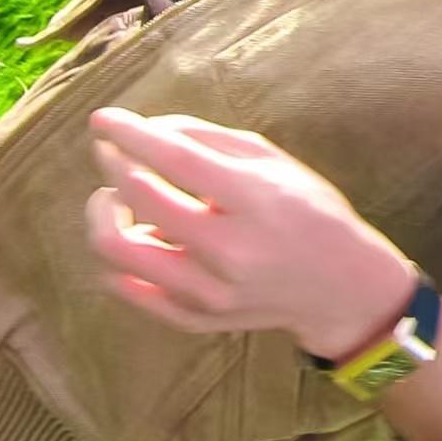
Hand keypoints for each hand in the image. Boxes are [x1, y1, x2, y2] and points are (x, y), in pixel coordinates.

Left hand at [84, 106, 416, 360]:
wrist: (339, 286)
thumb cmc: (307, 208)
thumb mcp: (271, 159)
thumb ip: (206, 139)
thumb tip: (144, 131)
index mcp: (255, 202)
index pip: (176, 160)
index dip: (131, 136)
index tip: (102, 119)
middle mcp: (229, 253)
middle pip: (139, 202)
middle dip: (113, 166)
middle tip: (112, 152)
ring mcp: (209, 294)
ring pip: (118, 252)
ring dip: (105, 214)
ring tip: (119, 198)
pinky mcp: (195, 320)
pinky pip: (128, 289)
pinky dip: (119, 255)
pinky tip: (137, 233)